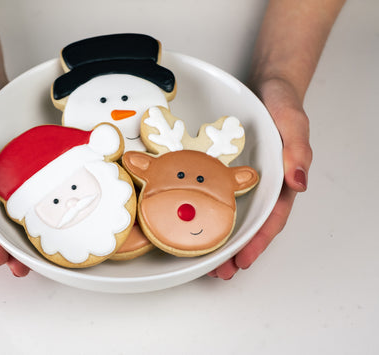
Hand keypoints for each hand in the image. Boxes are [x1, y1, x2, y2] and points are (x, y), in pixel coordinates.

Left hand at [208, 77, 311, 279]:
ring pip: (232, 214)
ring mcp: (243, 179)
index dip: (258, 242)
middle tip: (218, 272)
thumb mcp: (293, 123)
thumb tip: (299, 183)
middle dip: (235, 250)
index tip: (244, 261)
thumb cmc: (283, 104)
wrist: (266, 85)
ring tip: (204, 260)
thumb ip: (298, 151)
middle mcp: (261, 184)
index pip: (271, 219)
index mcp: (280, 180)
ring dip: (219, 238)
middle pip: (249, 224)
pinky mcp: (226, 169)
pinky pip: (216, 193)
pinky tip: (192, 220)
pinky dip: (207, 210)